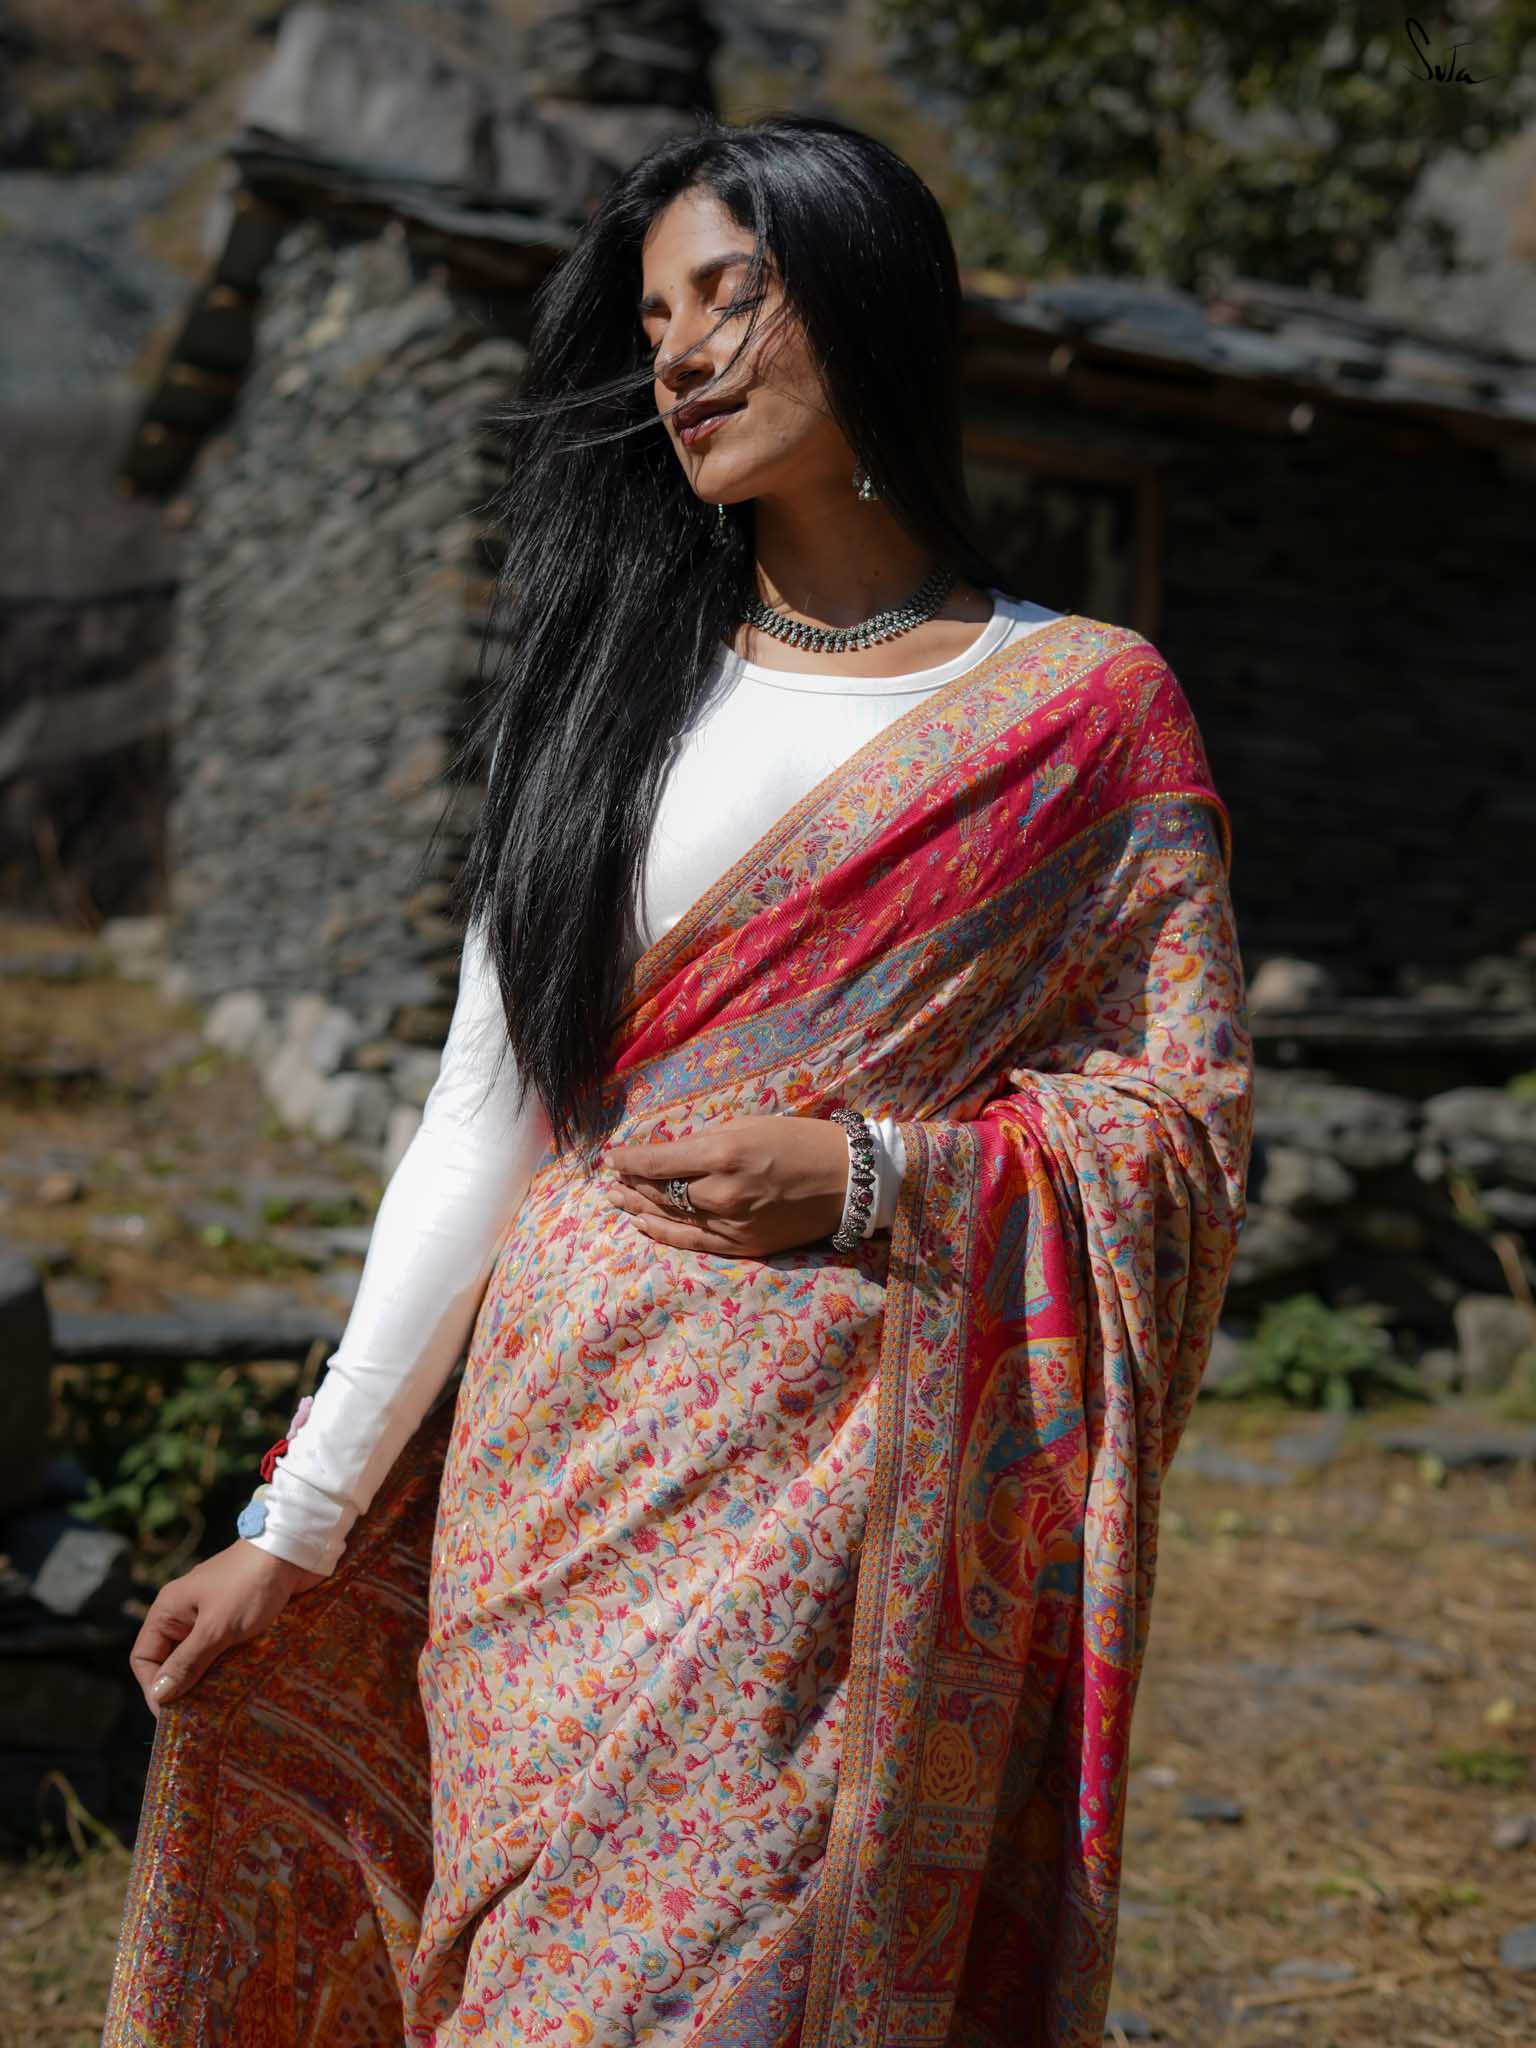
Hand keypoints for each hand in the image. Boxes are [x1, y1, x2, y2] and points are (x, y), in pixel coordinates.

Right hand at [129, 1540, 324, 1718]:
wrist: (294, 1550)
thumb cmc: (250, 1584)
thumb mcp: (216, 1627)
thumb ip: (188, 1661)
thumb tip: (159, 1694)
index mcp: (169, 1610)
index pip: (144, 1657)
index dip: (153, 1687)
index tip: (171, 1715)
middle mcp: (186, 1613)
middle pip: (172, 1661)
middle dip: (181, 1688)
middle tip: (197, 1718)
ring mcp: (213, 1616)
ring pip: (200, 1658)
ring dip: (207, 1681)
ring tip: (218, 1708)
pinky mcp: (238, 1619)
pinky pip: (223, 1651)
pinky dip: (227, 1669)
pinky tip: (238, 1688)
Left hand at [600, 1114, 850, 1258]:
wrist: (848, 1180)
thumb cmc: (799, 1141)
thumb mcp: (748, 1125)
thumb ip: (705, 1140)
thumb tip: (668, 1152)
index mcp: (723, 1154)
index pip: (659, 1161)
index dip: (629, 1160)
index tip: (611, 1157)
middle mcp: (721, 1192)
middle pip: (660, 1191)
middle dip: (631, 1183)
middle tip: (613, 1178)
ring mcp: (731, 1224)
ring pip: (671, 1218)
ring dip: (640, 1208)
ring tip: (618, 1200)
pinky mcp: (743, 1246)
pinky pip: (693, 1242)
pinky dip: (665, 1233)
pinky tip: (644, 1225)